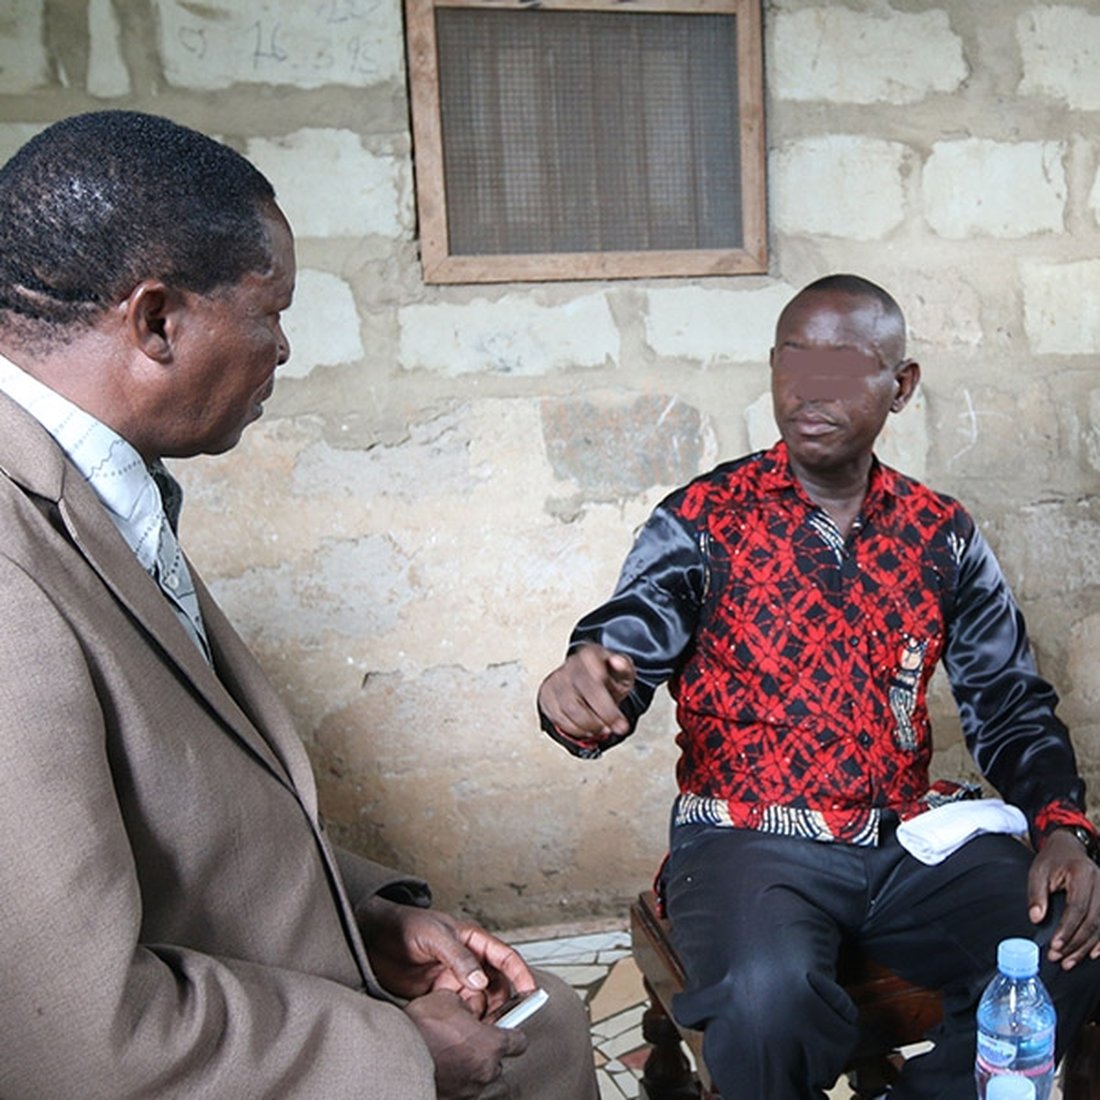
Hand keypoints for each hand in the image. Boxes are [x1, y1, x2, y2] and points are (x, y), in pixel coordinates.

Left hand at [363, 897, 534, 1015]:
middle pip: (498, 983)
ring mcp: (454, 977)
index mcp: (472, 939)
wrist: (372, 938)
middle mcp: (468, 960)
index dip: (520, 973)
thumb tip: (480, 981)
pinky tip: (459, 1023)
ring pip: (481, 999)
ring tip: (475, 1023)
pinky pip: (460, 1008)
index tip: (530, 993)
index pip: (504, 956)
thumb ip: (458, 957)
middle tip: (496, 1019)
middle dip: (502, 1002)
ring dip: (482, 1012)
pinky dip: (465, 1017)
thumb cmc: (404, 925)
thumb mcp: (433, 935)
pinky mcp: (439, 992)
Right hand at [405, 989, 527, 1099]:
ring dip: (470, 1064)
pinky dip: (456, 1077)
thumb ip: (467, 1004)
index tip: (508, 1026)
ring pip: (479, 1075)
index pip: (519, 1041)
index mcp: (491, 1044)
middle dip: (486, 1049)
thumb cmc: (420, 1029)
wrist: (393, 1055)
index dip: (513, 1030)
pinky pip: (461, 1087)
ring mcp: (468, 1090)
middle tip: (469, 1036)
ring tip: (450, 1050)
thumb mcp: (447, 999)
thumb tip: (469, 1007)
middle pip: (498, 1060)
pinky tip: (441, 1063)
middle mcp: (484, 1071)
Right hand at [538, 644, 635, 746]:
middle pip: (578, 700)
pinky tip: (586, 728)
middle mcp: (570, 666)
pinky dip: (574, 728)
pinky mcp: (547, 694)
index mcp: (589, 656)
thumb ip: (624, 667)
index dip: (607, 709)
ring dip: (587, 726)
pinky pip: (557, 717)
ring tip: (602, 728)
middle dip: (598, 720)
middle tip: (613, 729)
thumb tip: (618, 662)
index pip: (594, 683)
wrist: (592, 677)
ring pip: (567, 711)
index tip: (621, 724)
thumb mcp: (623, 671)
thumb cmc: (608, 676)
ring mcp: (556, 680)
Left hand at [1028, 828, 1099, 968]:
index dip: (1067, 929)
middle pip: (1092, 921)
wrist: (1069, 848)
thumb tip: (1036, 917)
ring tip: (1069, 960)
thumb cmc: (1053, 860)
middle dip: (1075, 943)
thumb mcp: (1038, 871)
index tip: (1055, 945)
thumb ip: (1037, 894)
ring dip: (1085, 947)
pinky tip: (1090, 954)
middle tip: (1059, 957)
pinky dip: (1099, 942)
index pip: (1077, 908)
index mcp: (1082, 874)